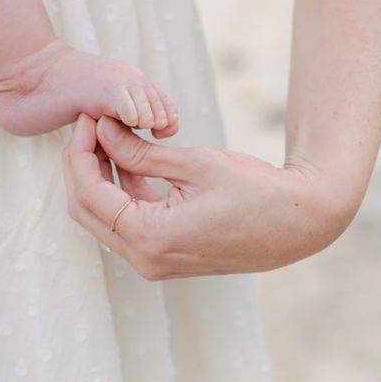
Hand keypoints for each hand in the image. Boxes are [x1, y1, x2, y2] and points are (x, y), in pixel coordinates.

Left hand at [63, 115, 349, 279]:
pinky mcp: (163, 258)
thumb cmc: (256, 191)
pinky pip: (126, 224)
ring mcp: (153, 263)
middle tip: (91, 125)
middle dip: (82, 164)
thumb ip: (140, 151)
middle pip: (86, 210)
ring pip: (103, 218)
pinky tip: (127, 158)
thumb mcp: (194, 163)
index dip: (80, 152)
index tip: (87, 118)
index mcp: (151, 238)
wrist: (300, 224)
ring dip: (99, 177)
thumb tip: (102, 129)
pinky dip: (121, 192)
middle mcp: (145, 259)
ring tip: (107, 135)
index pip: (90, 193)